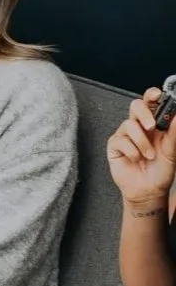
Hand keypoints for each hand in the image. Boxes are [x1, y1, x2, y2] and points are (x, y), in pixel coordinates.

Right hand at [107, 89, 175, 207]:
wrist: (149, 191)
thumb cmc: (160, 170)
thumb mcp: (171, 151)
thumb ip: (174, 133)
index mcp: (153, 123)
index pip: (151, 103)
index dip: (152, 95)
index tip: (158, 94)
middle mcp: (138, 126)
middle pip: (135, 105)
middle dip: (144, 114)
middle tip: (152, 126)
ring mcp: (125, 135)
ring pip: (130, 125)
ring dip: (142, 143)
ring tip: (149, 156)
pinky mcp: (114, 145)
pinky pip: (121, 140)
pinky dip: (132, 152)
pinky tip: (136, 160)